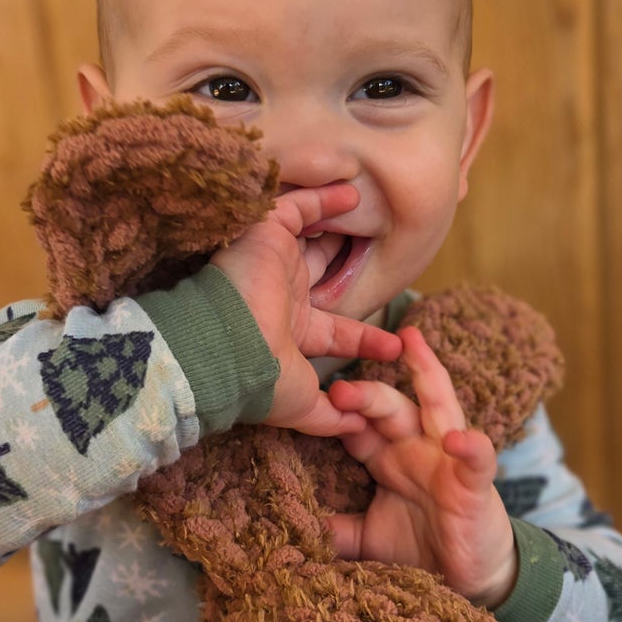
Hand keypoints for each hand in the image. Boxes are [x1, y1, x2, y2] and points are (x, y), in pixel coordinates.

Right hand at [207, 183, 401, 436]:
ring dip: (336, 227)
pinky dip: (324, 198)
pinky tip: (353, 191)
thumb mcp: (302, 407)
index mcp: (291, 336)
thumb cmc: (260, 379)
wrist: (228, 348)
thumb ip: (329, 418)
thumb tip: (358, 430)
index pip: (334, 334)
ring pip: (310, 239)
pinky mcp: (268, 235)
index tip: (393, 347)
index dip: (363, 339)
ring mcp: (275, 265)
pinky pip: (299, 206)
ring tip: (367, 212)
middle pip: (322, 277)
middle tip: (380, 258)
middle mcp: (283, 299)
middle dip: (346, 270)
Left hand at [324, 326, 518, 606]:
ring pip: (439, 406)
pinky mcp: (476, 484)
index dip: (335, 413)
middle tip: (336, 387)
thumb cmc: (422, 549)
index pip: (358, 424)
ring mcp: (449, 460)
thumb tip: (291, 526)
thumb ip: (335, 528)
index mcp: (389, 458)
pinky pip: (478, 458)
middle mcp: (417, 449)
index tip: (304, 401)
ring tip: (412, 344)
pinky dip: (471, 446)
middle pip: (389, 407)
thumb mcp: (368, 538)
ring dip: (426, 374)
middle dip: (365, 392)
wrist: (472, 578)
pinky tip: (458, 439)